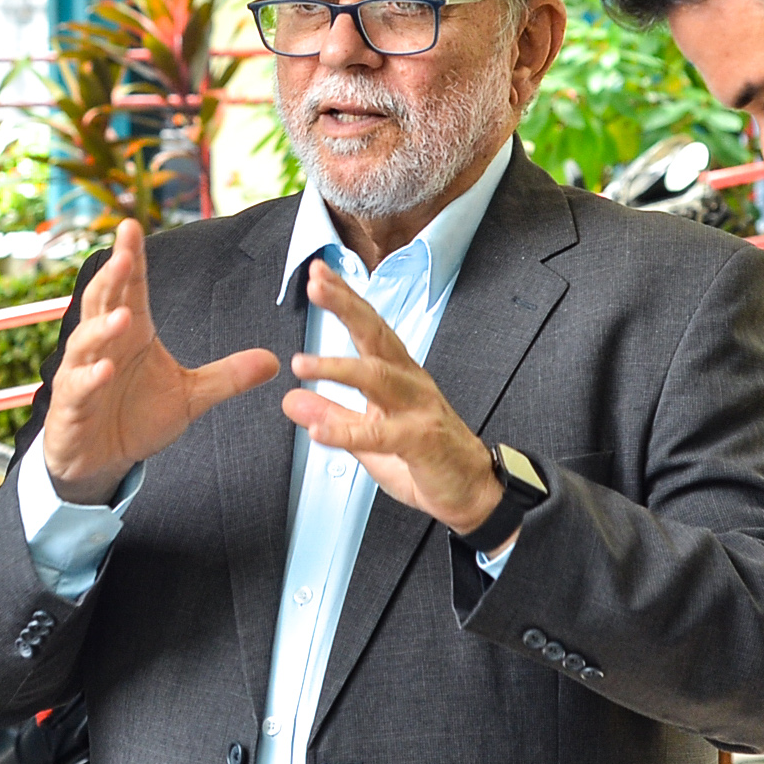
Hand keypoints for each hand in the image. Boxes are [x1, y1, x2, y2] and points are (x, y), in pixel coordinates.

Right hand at [43, 220, 280, 503]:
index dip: (131, 259)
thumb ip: (227, 377)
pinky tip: (104, 370)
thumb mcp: (190, 396)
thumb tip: (273, 361)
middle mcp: (103, 347)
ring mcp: (82, 375)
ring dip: (102, 329)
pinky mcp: (72, 407)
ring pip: (87, 343)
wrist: (101, 461)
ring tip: (123, 318)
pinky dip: (90, 378)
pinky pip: (78, 388)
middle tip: (124, 255)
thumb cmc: (137, 417)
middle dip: (111, 279)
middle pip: (102, 303)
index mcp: (131, 334)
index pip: (130, 289)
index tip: (132, 226)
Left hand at [280, 260, 506, 541]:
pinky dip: (348, 432)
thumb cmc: (424, 457)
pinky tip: (318, 431)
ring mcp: (418, 409)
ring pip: (378, 379)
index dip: (345, 299)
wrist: (472, 491)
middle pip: (376, 336)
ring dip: (338, 367)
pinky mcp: (422, 441)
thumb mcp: (369, 436)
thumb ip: (333, 414)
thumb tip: (291, 398)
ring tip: (301, 364)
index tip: (319, 272)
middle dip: (346, 306)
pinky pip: (381, 434)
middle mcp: (410, 382)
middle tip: (317, 284)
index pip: (369, 328)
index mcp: (398, 374)